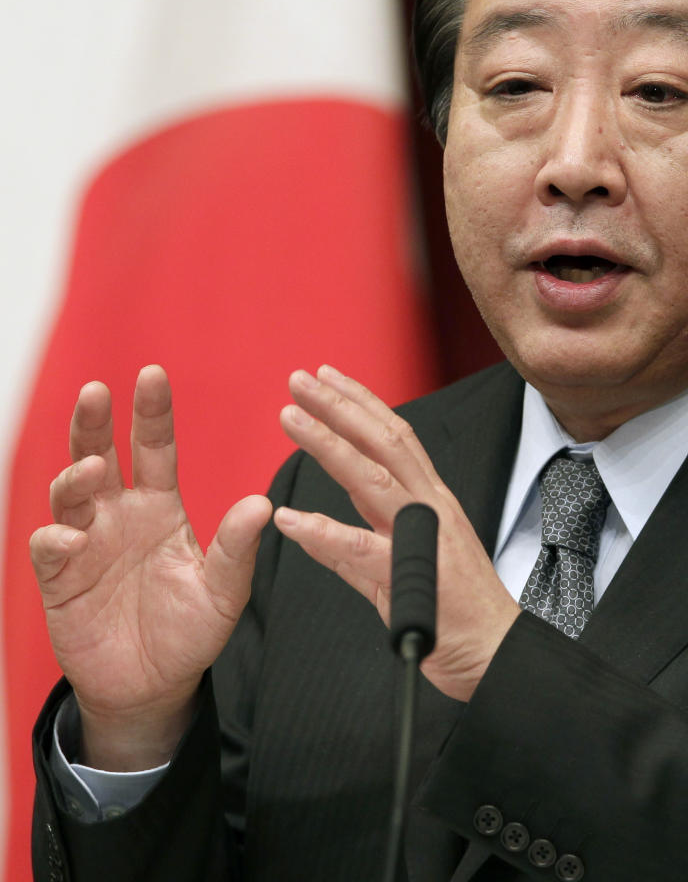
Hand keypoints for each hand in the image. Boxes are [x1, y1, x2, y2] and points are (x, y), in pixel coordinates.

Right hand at [30, 366, 272, 768]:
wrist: (154, 686)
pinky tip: (70, 536)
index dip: (152, 413)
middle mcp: (119, 515)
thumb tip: (263, 504)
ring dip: (75, 475)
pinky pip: (50, 548)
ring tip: (91, 469)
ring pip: (68, 493)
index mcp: (160, 507)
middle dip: (95, 422)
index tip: (153, 373)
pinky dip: (56, 538)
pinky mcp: (61, 580)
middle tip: (96, 391)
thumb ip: (236, 549)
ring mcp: (86, 544)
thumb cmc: (191, 630)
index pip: (154, 448)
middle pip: (99, 454)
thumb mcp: (224, 590)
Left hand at [275, 366, 520, 701]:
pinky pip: (362, 549)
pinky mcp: (412, 578)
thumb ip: (355, 545)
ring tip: (290, 419)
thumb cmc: (456, 613)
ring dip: (328, 444)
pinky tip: (288, 518)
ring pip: (372, 478)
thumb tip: (309, 525)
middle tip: (299, 378)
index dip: (360, 403)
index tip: (327, 377)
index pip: (394, 437)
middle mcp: (429, 507)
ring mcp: (423, 538)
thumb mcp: (402, 569)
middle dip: (339, 405)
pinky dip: (323, 531)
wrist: (496, 658)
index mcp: (429, 501)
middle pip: (383, 441)